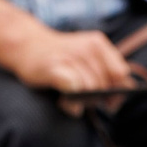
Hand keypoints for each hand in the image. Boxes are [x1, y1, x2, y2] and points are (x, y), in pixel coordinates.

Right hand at [8, 27, 133, 94]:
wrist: (25, 45)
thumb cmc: (60, 57)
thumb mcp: (86, 58)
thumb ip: (104, 74)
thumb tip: (115, 102)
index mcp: (99, 44)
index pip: (121, 74)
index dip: (117, 91)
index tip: (109, 102)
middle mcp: (88, 48)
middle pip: (104, 84)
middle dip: (96, 99)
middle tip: (81, 101)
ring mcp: (71, 56)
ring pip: (90, 89)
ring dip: (81, 102)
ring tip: (68, 100)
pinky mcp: (54, 67)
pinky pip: (74, 89)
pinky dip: (71, 102)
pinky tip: (64, 101)